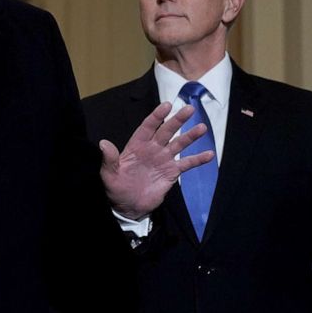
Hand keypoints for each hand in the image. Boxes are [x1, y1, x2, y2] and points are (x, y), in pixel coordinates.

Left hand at [99, 102, 214, 218]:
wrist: (128, 206)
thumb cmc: (115, 188)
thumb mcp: (109, 175)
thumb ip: (109, 159)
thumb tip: (102, 143)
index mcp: (136, 146)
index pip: (148, 127)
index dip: (157, 116)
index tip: (167, 105)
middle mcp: (152, 149)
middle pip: (166, 131)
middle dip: (177, 120)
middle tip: (189, 109)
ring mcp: (163, 160)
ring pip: (179, 144)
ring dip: (190, 136)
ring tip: (202, 128)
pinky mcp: (172, 173)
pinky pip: (187, 164)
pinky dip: (198, 159)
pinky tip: (209, 154)